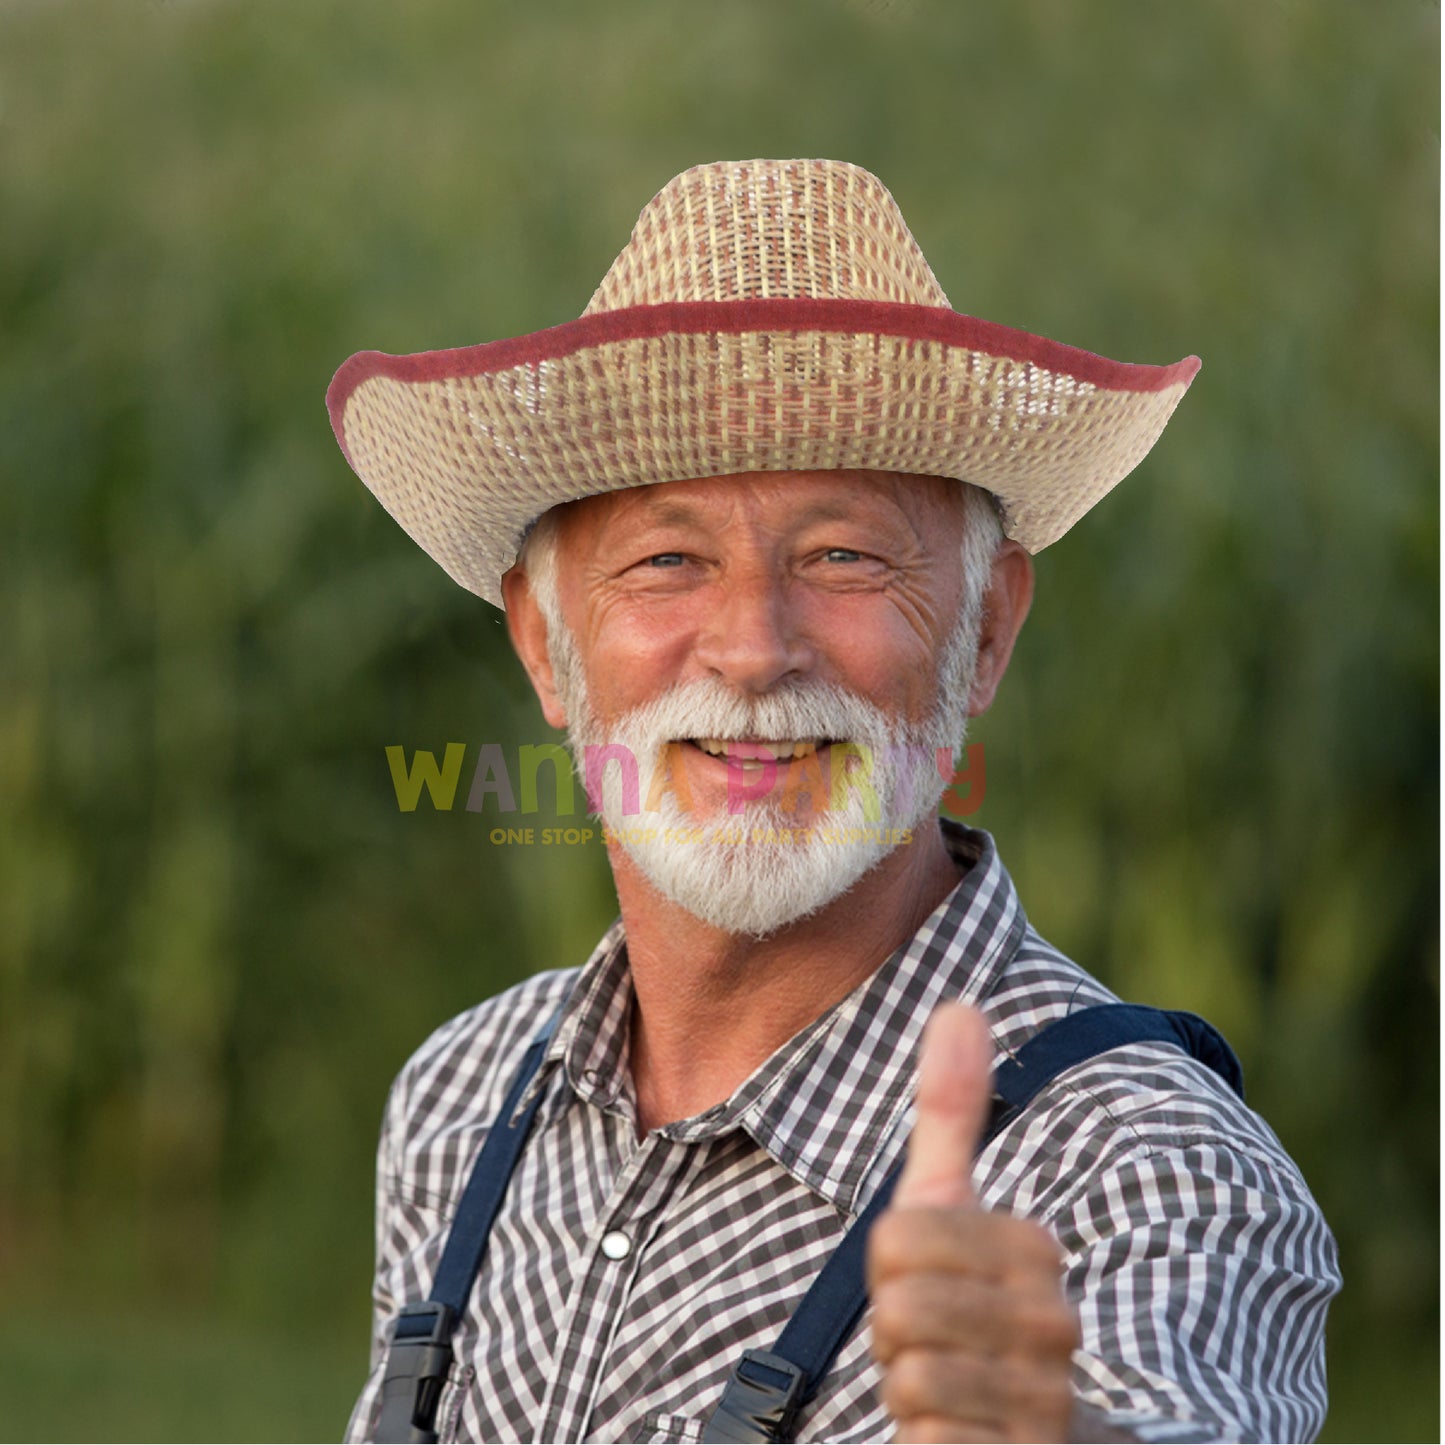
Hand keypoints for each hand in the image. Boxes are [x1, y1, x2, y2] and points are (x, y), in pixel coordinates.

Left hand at [868, 1004, 1079, 1442]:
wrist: (1024, 1432)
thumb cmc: (968, 1304)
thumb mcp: (949, 1207)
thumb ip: (953, 1109)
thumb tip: (960, 1003)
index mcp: (1036, 1254)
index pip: (898, 1239)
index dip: (889, 1264)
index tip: (926, 1277)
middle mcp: (1056, 1329)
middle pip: (900, 1308)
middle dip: (895, 1329)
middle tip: (931, 1336)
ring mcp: (1046, 1406)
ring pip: (911, 1379)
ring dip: (909, 1387)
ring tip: (948, 1382)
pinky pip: (930, 1439)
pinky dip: (926, 1439)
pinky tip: (960, 1432)